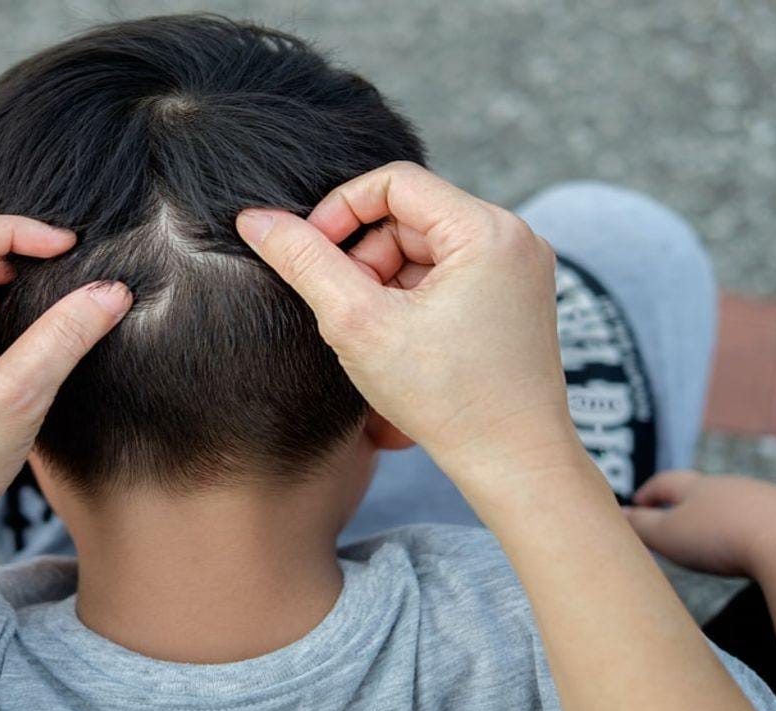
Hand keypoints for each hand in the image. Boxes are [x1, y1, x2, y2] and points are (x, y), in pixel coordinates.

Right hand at [235, 162, 577, 497]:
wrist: (513, 464)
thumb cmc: (446, 398)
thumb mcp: (358, 323)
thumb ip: (304, 262)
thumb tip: (256, 220)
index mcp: (487, 230)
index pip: (394, 182)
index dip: (340, 210)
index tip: (313, 255)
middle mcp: (514, 237)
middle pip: (408, 215)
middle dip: (364, 255)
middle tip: (348, 311)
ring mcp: (519, 268)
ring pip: (424, 246)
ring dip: (384, 280)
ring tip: (376, 333)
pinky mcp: (514, 297)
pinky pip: (447, 272)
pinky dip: (412, 296)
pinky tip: (403, 341)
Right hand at [624, 470, 775, 577]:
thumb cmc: (720, 537)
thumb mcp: (669, 535)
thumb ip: (642, 526)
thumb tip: (619, 515)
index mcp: (695, 488)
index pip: (664, 483)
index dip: (649, 493)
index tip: (637, 504)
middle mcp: (727, 486)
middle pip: (700, 491)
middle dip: (683, 504)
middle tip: (671, 520)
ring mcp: (760, 498)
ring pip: (731, 505)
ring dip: (717, 518)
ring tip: (709, 539)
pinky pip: (759, 520)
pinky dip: (746, 530)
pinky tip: (747, 548)